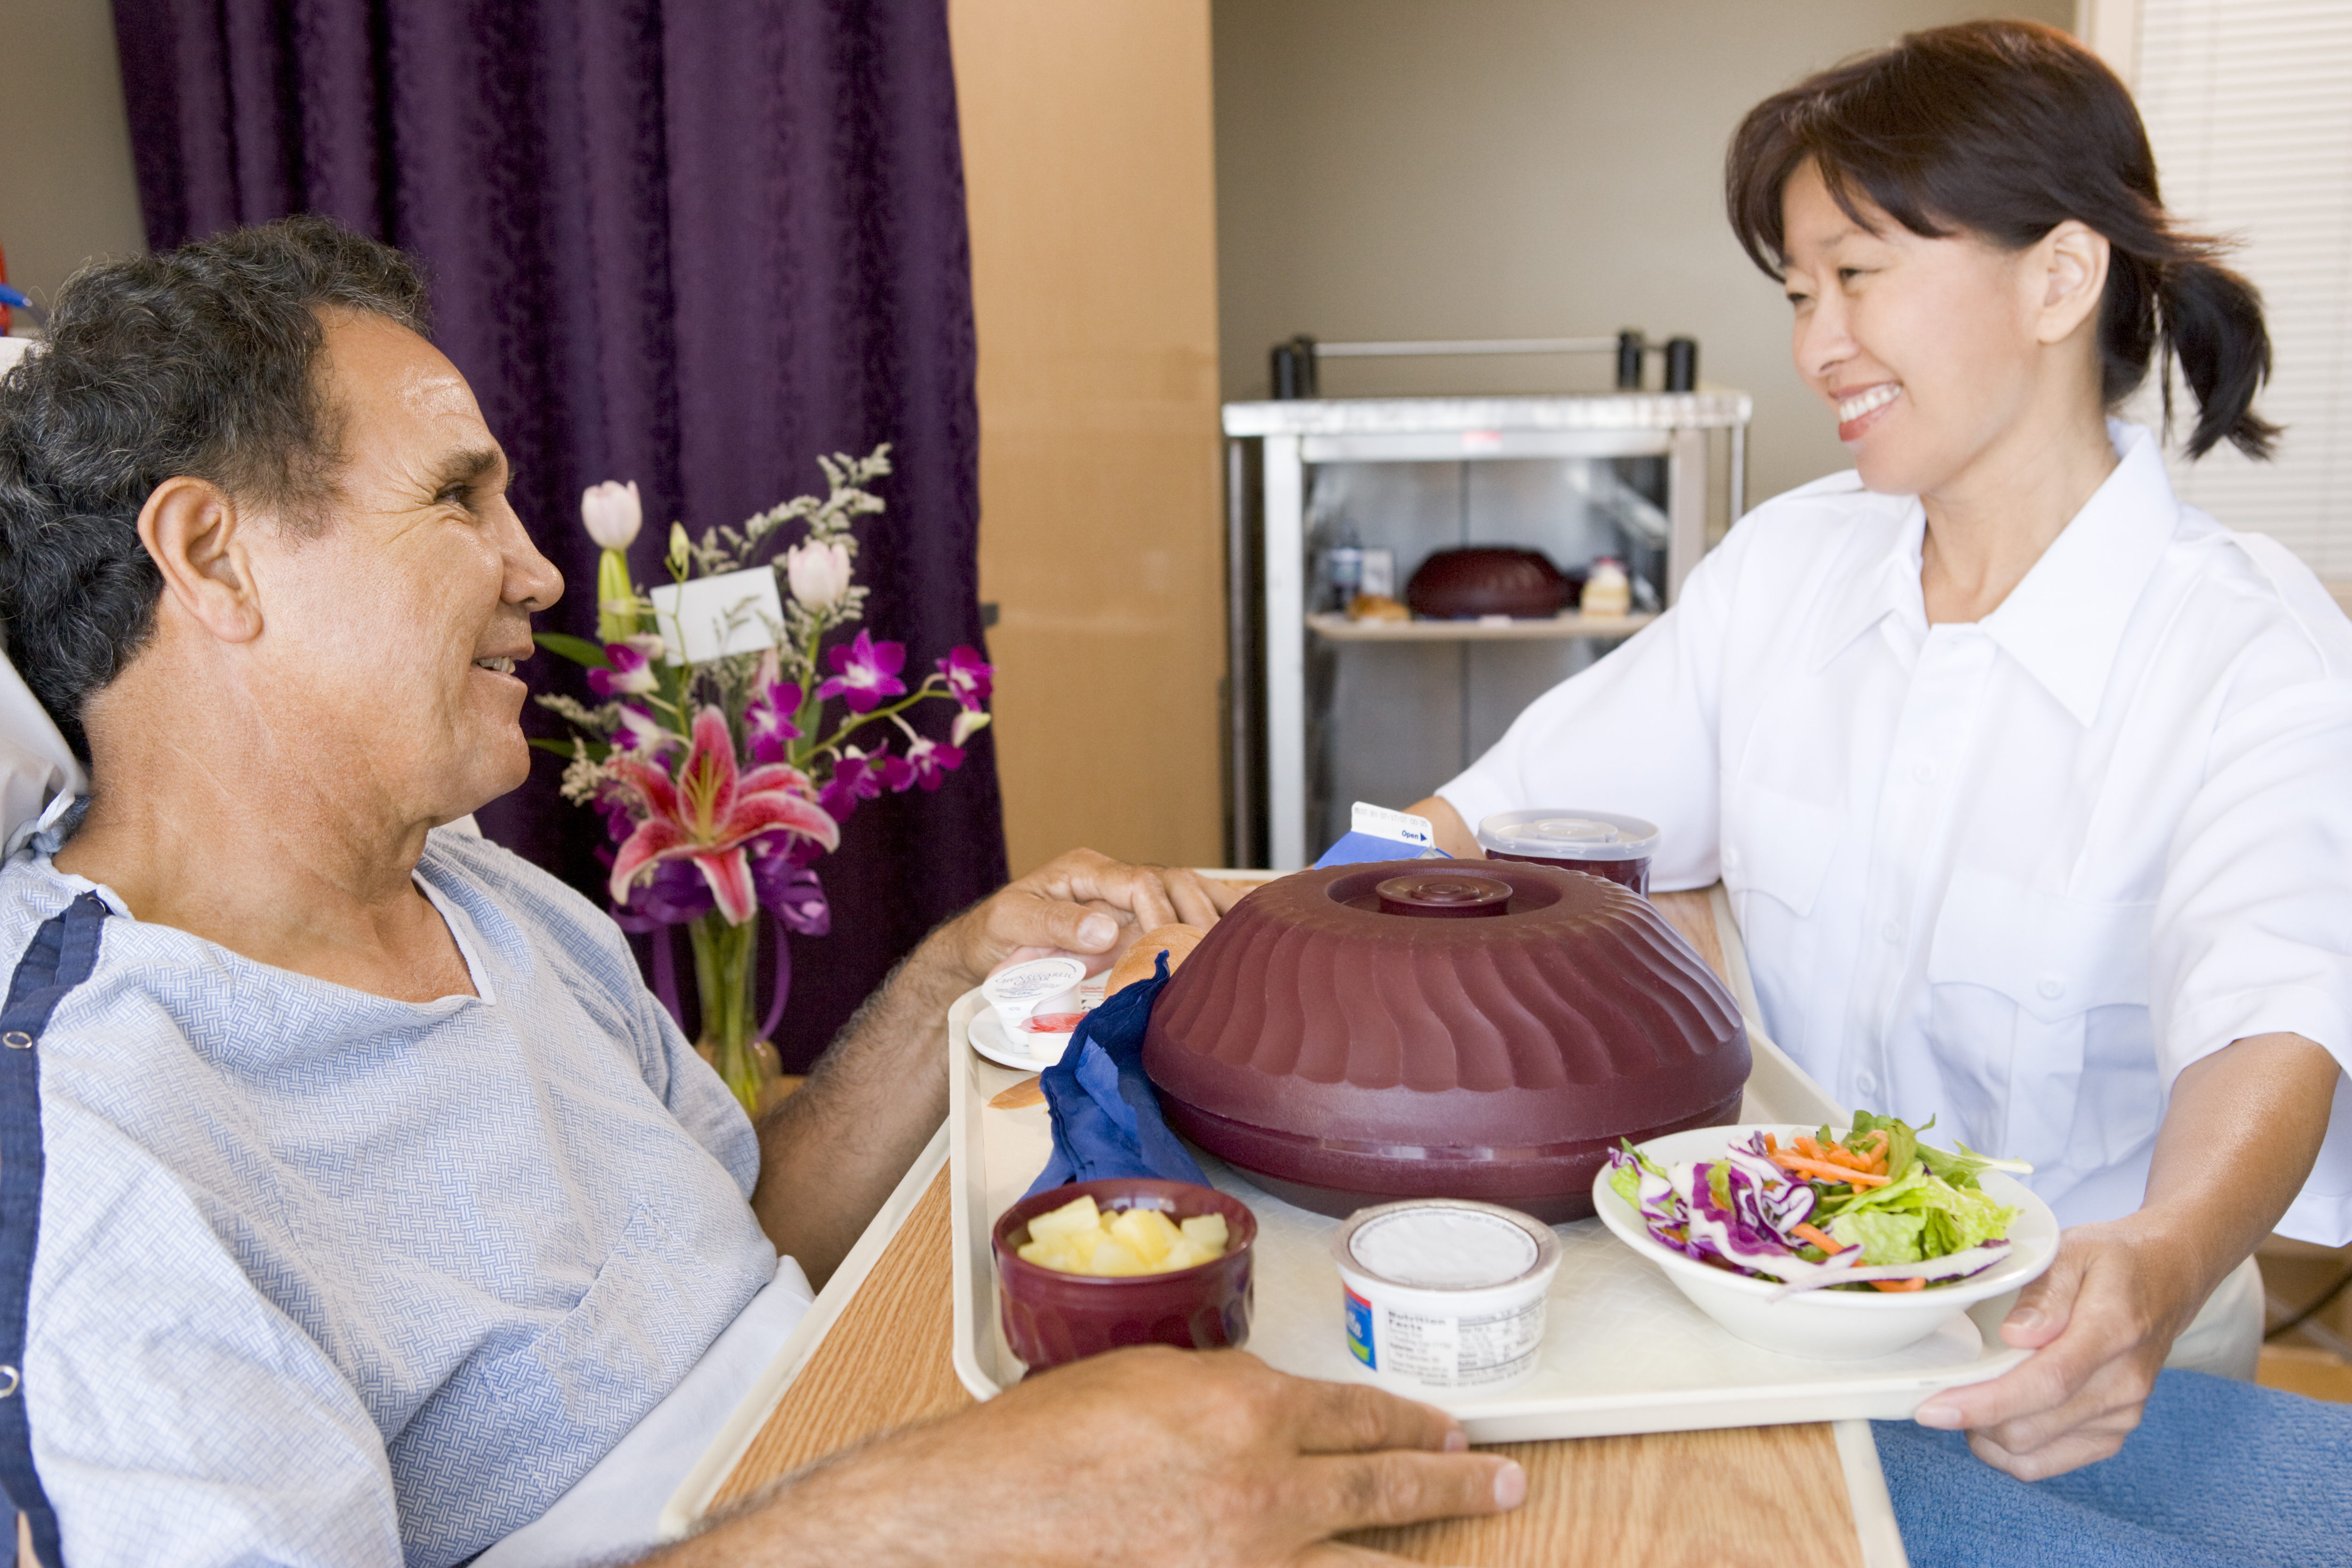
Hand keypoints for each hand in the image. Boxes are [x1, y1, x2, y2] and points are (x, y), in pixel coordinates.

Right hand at [678, 1347, 1524, 1565]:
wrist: (986, 1513)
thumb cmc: (1046, 1438)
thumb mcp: (1151, 1378)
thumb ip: (1228, 1394)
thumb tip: (1273, 1416)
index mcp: (1248, 1410)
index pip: (1360, 1413)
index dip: (1412, 1419)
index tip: (1445, 1428)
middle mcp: (1264, 1490)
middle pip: (1389, 1487)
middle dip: (1456, 1485)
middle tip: (1503, 1485)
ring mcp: (1249, 1561)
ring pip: (1365, 1564)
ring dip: (1420, 1551)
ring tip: (1469, 1536)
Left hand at [946, 849, 1236, 982]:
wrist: (989, 944)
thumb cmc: (998, 931)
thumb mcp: (1014, 924)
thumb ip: (1057, 925)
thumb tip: (1107, 928)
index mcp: (1086, 871)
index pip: (1138, 882)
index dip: (1158, 913)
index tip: (1167, 946)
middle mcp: (1115, 879)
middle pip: (1174, 882)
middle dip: (1198, 915)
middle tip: (1212, 955)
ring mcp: (1129, 897)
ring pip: (1188, 891)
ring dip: (1215, 914)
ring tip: (1241, 946)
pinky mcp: (1138, 918)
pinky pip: (1185, 907)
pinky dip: (1219, 910)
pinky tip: (1253, 919)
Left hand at [1911, 1219, 2198, 1478]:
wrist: (2166, 1278)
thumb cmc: (2112, 1262)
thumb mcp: (2074, 1250)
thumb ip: (2044, 1292)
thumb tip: (2015, 1335)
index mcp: (2113, 1332)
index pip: (2046, 1382)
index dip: (1986, 1402)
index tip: (1933, 1409)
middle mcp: (2123, 1384)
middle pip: (2032, 1426)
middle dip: (1973, 1419)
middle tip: (1935, 1393)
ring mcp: (2122, 1414)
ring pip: (2035, 1452)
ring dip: (1987, 1436)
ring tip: (1965, 1400)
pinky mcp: (2113, 1433)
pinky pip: (2050, 1462)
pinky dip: (2011, 1451)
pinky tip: (1992, 1420)